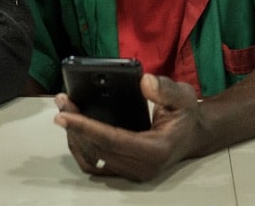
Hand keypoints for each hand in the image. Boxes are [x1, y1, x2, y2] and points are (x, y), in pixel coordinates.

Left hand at [54, 73, 207, 182]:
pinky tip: (75, 128)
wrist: (193, 134)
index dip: (86, 127)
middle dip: (75, 127)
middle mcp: (142, 168)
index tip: (65, 114)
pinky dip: (82, 147)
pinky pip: (96, 163)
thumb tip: (144, 82)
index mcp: (156, 151)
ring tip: (65, 112)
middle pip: (98, 150)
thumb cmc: (186, 115)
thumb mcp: (184, 96)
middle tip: (62, 103)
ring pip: (93, 159)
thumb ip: (166, 90)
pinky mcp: (125, 171)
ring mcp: (133, 173)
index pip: (112, 141)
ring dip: (75, 137)